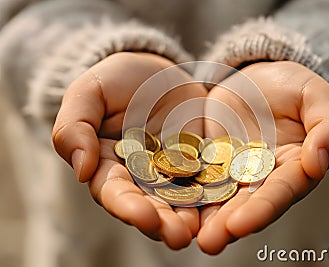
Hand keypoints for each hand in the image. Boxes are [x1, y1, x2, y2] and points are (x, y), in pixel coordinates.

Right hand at [52, 52, 206, 248]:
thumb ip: (74, 128)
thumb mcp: (88, 94)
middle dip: (162, 223)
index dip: (127, 206)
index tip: (143, 216)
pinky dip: (214, 195)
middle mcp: (141, 177)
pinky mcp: (200, 163)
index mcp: (109, 166)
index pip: (114, 192)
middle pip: (149, 205)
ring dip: (189, 218)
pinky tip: (224, 206)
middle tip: (177, 237)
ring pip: (180, 201)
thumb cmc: (117, 80)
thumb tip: (81, 171)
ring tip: (200, 230)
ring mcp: (173, 173)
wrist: (159, 71)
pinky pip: (208, 181)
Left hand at [196, 61, 328, 253]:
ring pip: (219, 198)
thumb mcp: (316, 97)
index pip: (281, 191)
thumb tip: (318, 163)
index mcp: (293, 168)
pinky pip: (194, 178)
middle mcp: (262, 178)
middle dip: (228, 224)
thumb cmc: (292, 86)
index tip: (242, 224)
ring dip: (204, 218)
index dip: (263, 208)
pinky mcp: (208, 163)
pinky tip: (168, 207)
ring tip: (186, 235)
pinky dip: (183, 192)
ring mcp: (232, 173)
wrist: (254, 79)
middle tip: (210, 243)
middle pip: (246, 204)